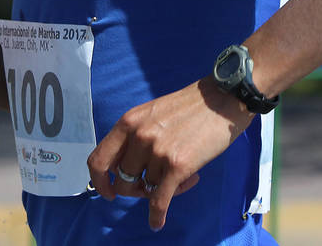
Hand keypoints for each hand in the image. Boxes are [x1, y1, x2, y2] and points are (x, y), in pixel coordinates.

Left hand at [87, 77, 254, 230]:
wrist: (222, 99)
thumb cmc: (190, 108)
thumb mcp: (152, 114)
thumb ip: (135, 137)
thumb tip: (127, 170)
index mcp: (128, 122)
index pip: (98, 159)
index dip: (100, 181)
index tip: (108, 192)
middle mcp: (139, 136)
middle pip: (122, 180)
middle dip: (135, 189)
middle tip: (152, 185)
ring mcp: (157, 151)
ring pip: (148, 188)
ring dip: (162, 189)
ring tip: (182, 177)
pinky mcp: (178, 165)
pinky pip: (160, 200)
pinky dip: (157, 215)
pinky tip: (157, 222)